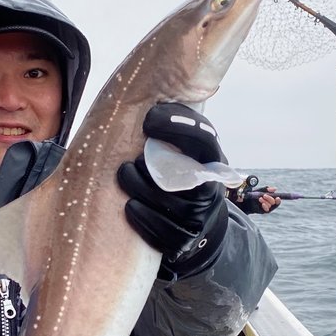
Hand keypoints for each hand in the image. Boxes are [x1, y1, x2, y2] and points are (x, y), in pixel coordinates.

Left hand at [118, 103, 229, 278]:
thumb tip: (141, 92)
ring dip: (139, 188)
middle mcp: (210, 192)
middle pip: (182, 174)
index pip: (203, 139)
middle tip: (130, 158)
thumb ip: (173, 136)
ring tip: (123, 175)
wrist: (200, 230)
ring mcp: (199, 220)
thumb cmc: (183, 181)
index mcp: (213, 163)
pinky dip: (141, 218)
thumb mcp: (188, 157)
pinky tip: (129, 206)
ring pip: (168, 204)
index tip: (150, 119)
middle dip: (152, 163)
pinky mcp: (184, 243)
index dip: (178, 126)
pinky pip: (161, 232)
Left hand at [238, 186, 280, 213]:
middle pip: (274, 202)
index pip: (277, 200)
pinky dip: (265, 206)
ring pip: (270, 205)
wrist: (245, 201)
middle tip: (264, 195)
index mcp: (271, 198)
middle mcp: (270, 204)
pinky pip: (267, 210)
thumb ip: (266, 189)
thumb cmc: (253, 195)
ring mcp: (267, 208)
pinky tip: (262, 204)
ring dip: (265, 201)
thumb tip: (275, 189)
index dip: (278, 199)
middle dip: (270, 198)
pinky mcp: (263, 211)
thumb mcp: (260, 190)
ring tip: (260, 198)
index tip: (277, 197)